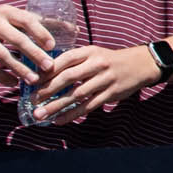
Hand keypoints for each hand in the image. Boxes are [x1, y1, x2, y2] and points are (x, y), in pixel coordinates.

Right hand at [0, 2, 57, 86]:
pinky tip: (13, 82)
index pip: (26, 20)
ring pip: (0, 55)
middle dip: (33, 54)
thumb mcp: (15, 15)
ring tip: (34, 80)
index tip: (53, 45)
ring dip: (18, 69)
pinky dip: (0, 75)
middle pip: (15, 39)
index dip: (40, 32)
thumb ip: (42, 23)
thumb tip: (76, 30)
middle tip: (49, 67)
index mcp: (7, 12)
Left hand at [32, 45, 161, 122]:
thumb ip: (74, 62)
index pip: (65, 60)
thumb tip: (44, 75)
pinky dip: (72, 114)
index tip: (31, 81)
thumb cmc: (111, 60)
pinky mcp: (111, 94)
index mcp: (90, 52)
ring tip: (39, 115)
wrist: (141, 64)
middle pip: (68, 77)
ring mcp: (105, 80)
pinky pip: (88, 106)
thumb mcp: (94, 54)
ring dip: (56, 106)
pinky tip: (59, 120)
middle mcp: (97, 64)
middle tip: (32, 100)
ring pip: (76, 94)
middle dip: (48, 89)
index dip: (47, 70)